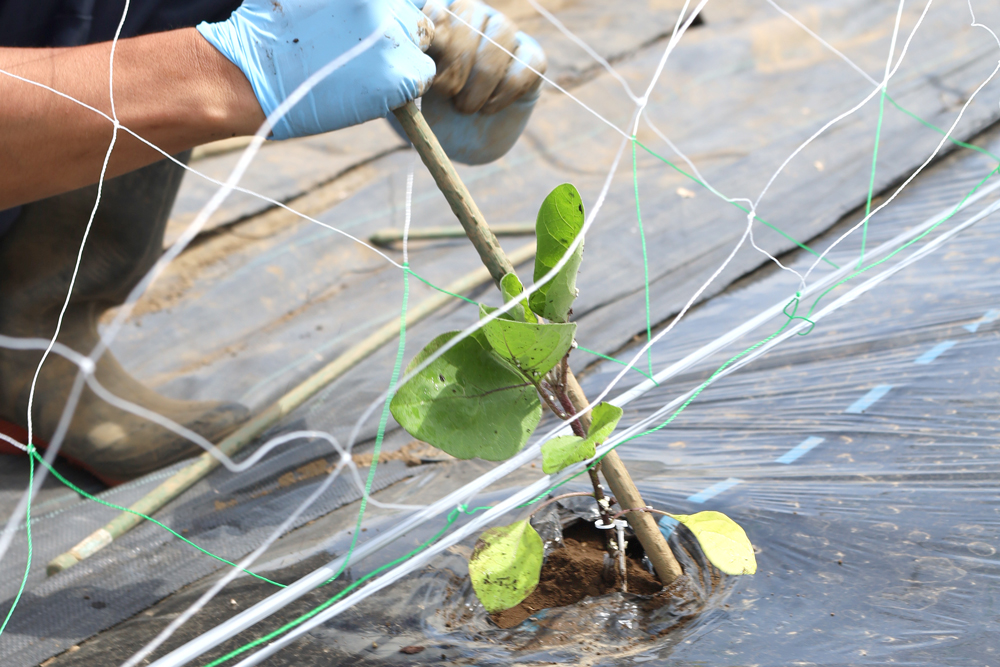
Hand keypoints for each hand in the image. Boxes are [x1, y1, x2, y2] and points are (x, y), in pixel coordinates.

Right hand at [197, 0, 436, 139]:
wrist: (251, 75)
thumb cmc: (270, 35)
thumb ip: (347, 2)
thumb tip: (373, 8)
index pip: (399, 1)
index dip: (385, 16)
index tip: (367, 33)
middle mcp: (380, 4)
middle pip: (412, 19)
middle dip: (396, 36)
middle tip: (363, 56)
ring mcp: (391, 37)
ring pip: (419, 46)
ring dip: (401, 60)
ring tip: (363, 73)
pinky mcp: (398, 73)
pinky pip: (420, 77)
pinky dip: (405, 86)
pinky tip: (373, 90)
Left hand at [393, 0, 547, 164]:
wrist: (460, 145)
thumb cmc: (430, 115)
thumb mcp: (409, 96)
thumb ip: (403, 72)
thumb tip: (404, 58)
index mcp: (438, 19)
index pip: (435, 8)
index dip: (431, 28)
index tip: (422, 57)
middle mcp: (472, 18)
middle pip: (470, 14)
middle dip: (457, 58)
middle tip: (447, 93)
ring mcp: (504, 36)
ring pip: (501, 33)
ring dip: (482, 75)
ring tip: (467, 107)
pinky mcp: (531, 58)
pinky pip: (529, 60)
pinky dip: (508, 88)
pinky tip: (489, 108)